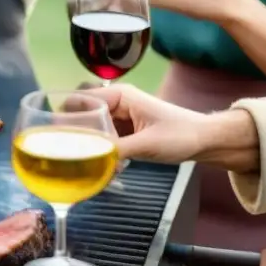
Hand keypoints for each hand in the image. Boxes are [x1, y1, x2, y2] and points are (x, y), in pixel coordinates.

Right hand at [83, 84, 259, 171]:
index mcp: (119, 96)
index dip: (66, 118)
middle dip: (75, 135)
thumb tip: (88, 159)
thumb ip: (115, 150)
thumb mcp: (147, 144)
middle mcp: (115, 103)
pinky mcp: (125, 131)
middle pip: (81, 115)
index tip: (59, 139)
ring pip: (91, 129)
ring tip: (87, 166)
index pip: (79, 101)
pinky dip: (101, 153)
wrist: (206, 141)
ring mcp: (119, 117)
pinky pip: (104, 139)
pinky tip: (106, 169)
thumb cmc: (181, 135)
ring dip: (89, 146)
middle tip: (70, 156)